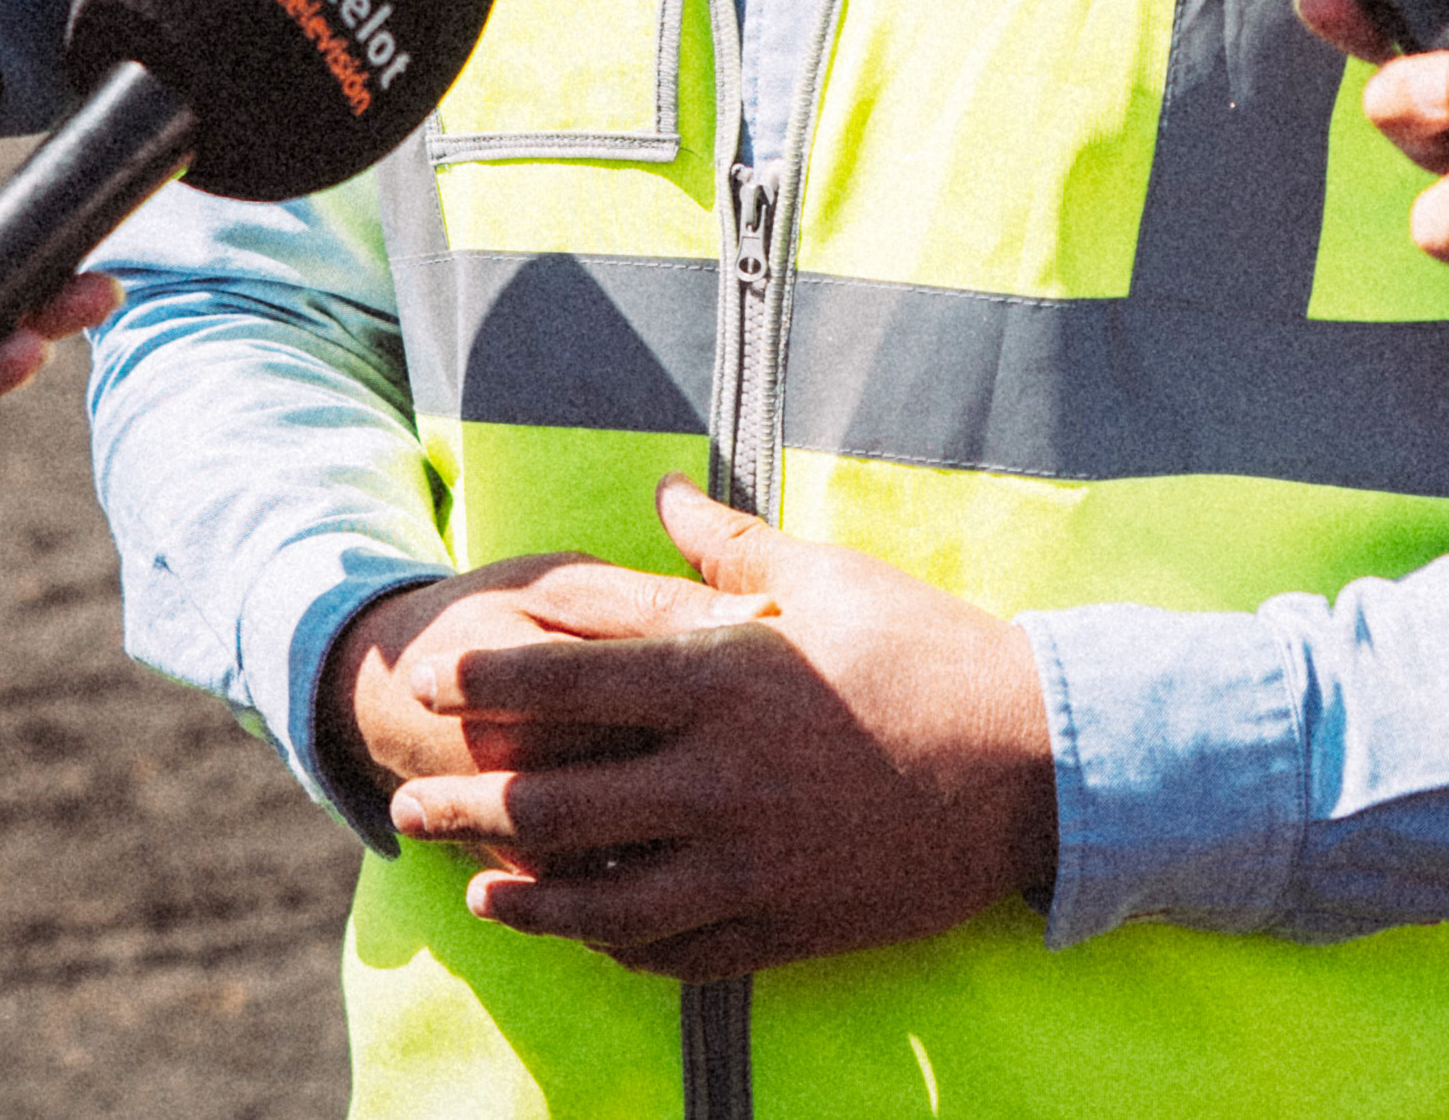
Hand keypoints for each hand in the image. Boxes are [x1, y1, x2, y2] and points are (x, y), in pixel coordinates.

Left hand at [385, 477, 1055, 979]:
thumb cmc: (933, 655)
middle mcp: (721, 780)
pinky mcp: (785, 923)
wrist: (1038, 769)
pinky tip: (589, 937)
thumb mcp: (833, 580)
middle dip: (468, 807)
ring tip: (481, 891)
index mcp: (725, 682)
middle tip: (410, 807)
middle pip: (556, 807)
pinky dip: (620, 949)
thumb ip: (731, 546)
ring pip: (601, 903)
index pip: (568, 684)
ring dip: (527, 900)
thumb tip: (662, 495)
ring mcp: (750, 864)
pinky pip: (677, 953)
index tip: (433, 682)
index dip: (486, 683)